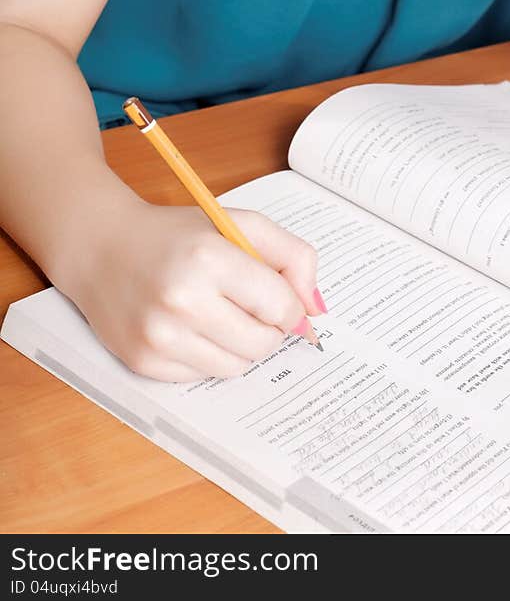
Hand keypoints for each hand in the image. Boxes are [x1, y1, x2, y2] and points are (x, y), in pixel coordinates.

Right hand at [61, 197, 321, 381]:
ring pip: (237, 366)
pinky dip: (207, 355)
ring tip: (220, 314)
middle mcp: (181, 300)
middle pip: (262, 343)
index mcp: (208, 258)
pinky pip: (203, 376)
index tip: (280, 297)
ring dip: (240, 344)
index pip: (279, 306)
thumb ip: (292, 256)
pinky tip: (190, 327)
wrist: (102, 249)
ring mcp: (159, 337)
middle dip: (268, 327)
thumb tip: (317, 308)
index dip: (289, 305)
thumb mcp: (240, 224)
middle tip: (251, 306)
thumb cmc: (178, 235)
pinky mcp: (143, 363)